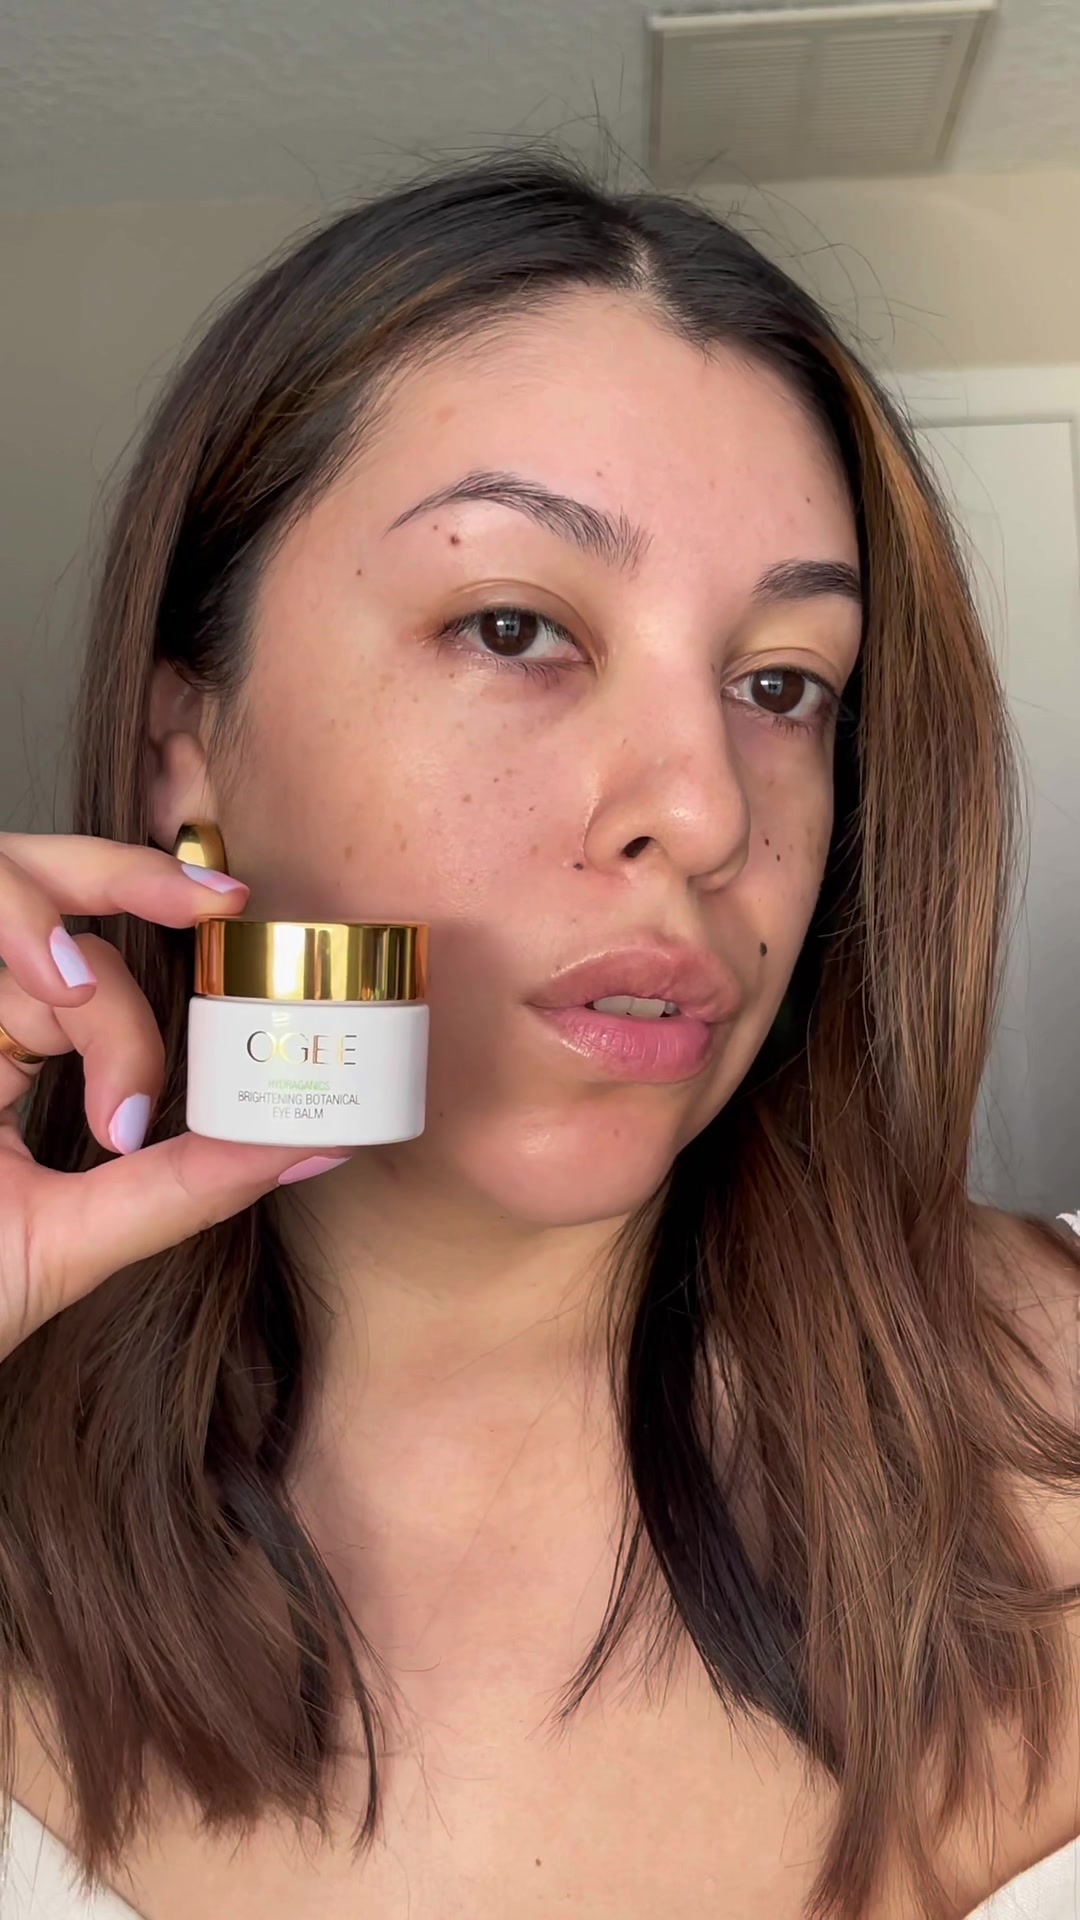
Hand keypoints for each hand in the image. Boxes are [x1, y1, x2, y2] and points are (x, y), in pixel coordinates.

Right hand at [0, 832, 348, 1359]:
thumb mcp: (70, 1242)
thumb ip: (187, 1186)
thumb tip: (318, 1141)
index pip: (83, 962)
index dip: (155, 913)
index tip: (233, 910)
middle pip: (31, 881)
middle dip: (121, 871)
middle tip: (210, 901)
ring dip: (37, 925)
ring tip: (63, 998)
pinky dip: (7, 932)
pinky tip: (39, 990)